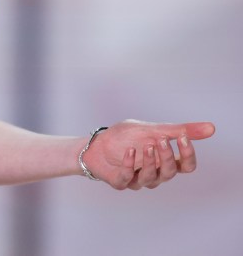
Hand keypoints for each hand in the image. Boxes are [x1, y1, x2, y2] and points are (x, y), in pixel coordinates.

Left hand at [82, 119, 215, 189]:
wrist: (96, 142)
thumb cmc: (126, 137)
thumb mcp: (152, 129)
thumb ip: (178, 130)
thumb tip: (212, 128)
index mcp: (165, 161)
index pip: (187, 166)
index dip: (187, 154)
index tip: (182, 137)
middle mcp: (155, 173)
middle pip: (171, 173)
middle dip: (167, 157)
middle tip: (159, 140)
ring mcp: (138, 180)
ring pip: (152, 178)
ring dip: (149, 162)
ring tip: (145, 145)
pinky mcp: (121, 182)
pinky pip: (128, 179)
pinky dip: (130, 165)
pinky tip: (129, 151)